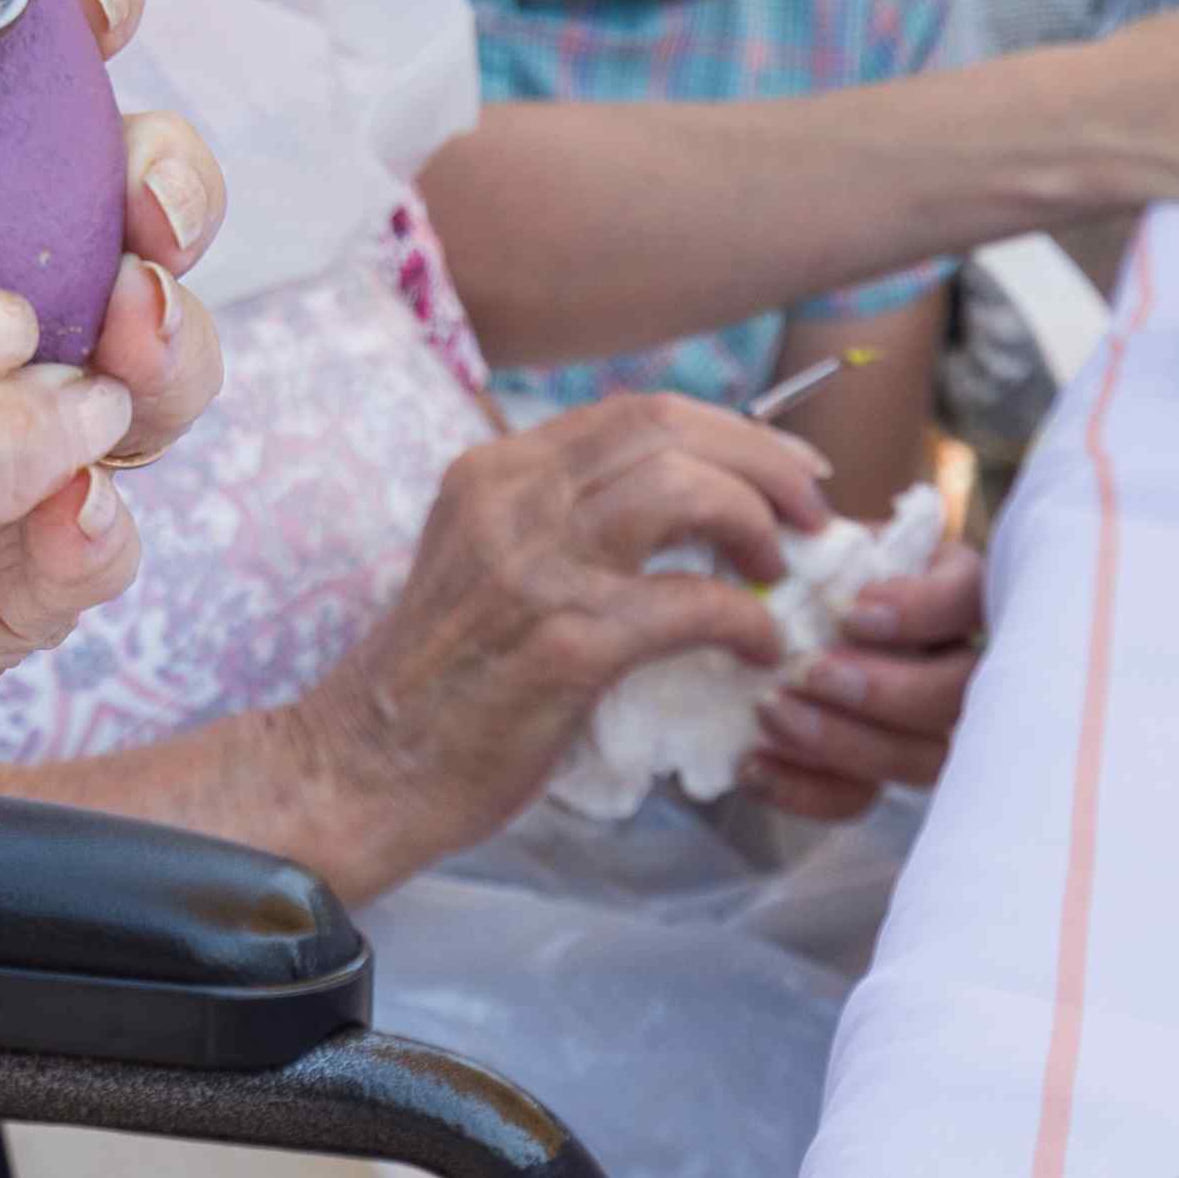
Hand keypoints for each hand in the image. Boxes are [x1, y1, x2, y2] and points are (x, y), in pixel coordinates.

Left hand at [0, 106, 228, 796]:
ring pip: (145, 378)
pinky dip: (90, 535)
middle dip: (165, 180)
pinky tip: (75, 511)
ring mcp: (5, 447)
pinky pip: (79, 557)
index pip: (15, 77)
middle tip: (150, 198)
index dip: (74, 16)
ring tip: (133, 339)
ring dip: (168, 351)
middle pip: (125, 214)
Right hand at [286, 393, 827, 896]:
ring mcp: (536, 568)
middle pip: (667, 431)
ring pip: (681, 491)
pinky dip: (744, 619)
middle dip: (762, 462)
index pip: (636, 413)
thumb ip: (565, 524)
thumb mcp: (487, 561)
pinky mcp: (566, 645)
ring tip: (778, 569)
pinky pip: (688, 603)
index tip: (789, 469)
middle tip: (812, 511)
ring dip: (756, 521)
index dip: (731, 431)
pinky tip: (758, 647)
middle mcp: (512, 499)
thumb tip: (686, 508)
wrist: (366, 764)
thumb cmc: (438, 678)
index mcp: (495, 471)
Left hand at [741, 542, 983, 821]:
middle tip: (810, 672)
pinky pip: (861, 798)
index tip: (852, 611)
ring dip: (845, 741)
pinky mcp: (876, 772)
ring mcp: (923, 726)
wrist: (750, 618)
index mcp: (946, 588)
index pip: (969, 598)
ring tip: (771, 713)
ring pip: (922, 758)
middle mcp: (953, 660)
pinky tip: (753, 766)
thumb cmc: (788, 560)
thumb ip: (808, 523)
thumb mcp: (802, 530)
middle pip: (957, 693)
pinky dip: (806, 788)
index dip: (921, 610)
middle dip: (884, 689)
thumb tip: (788, 516)